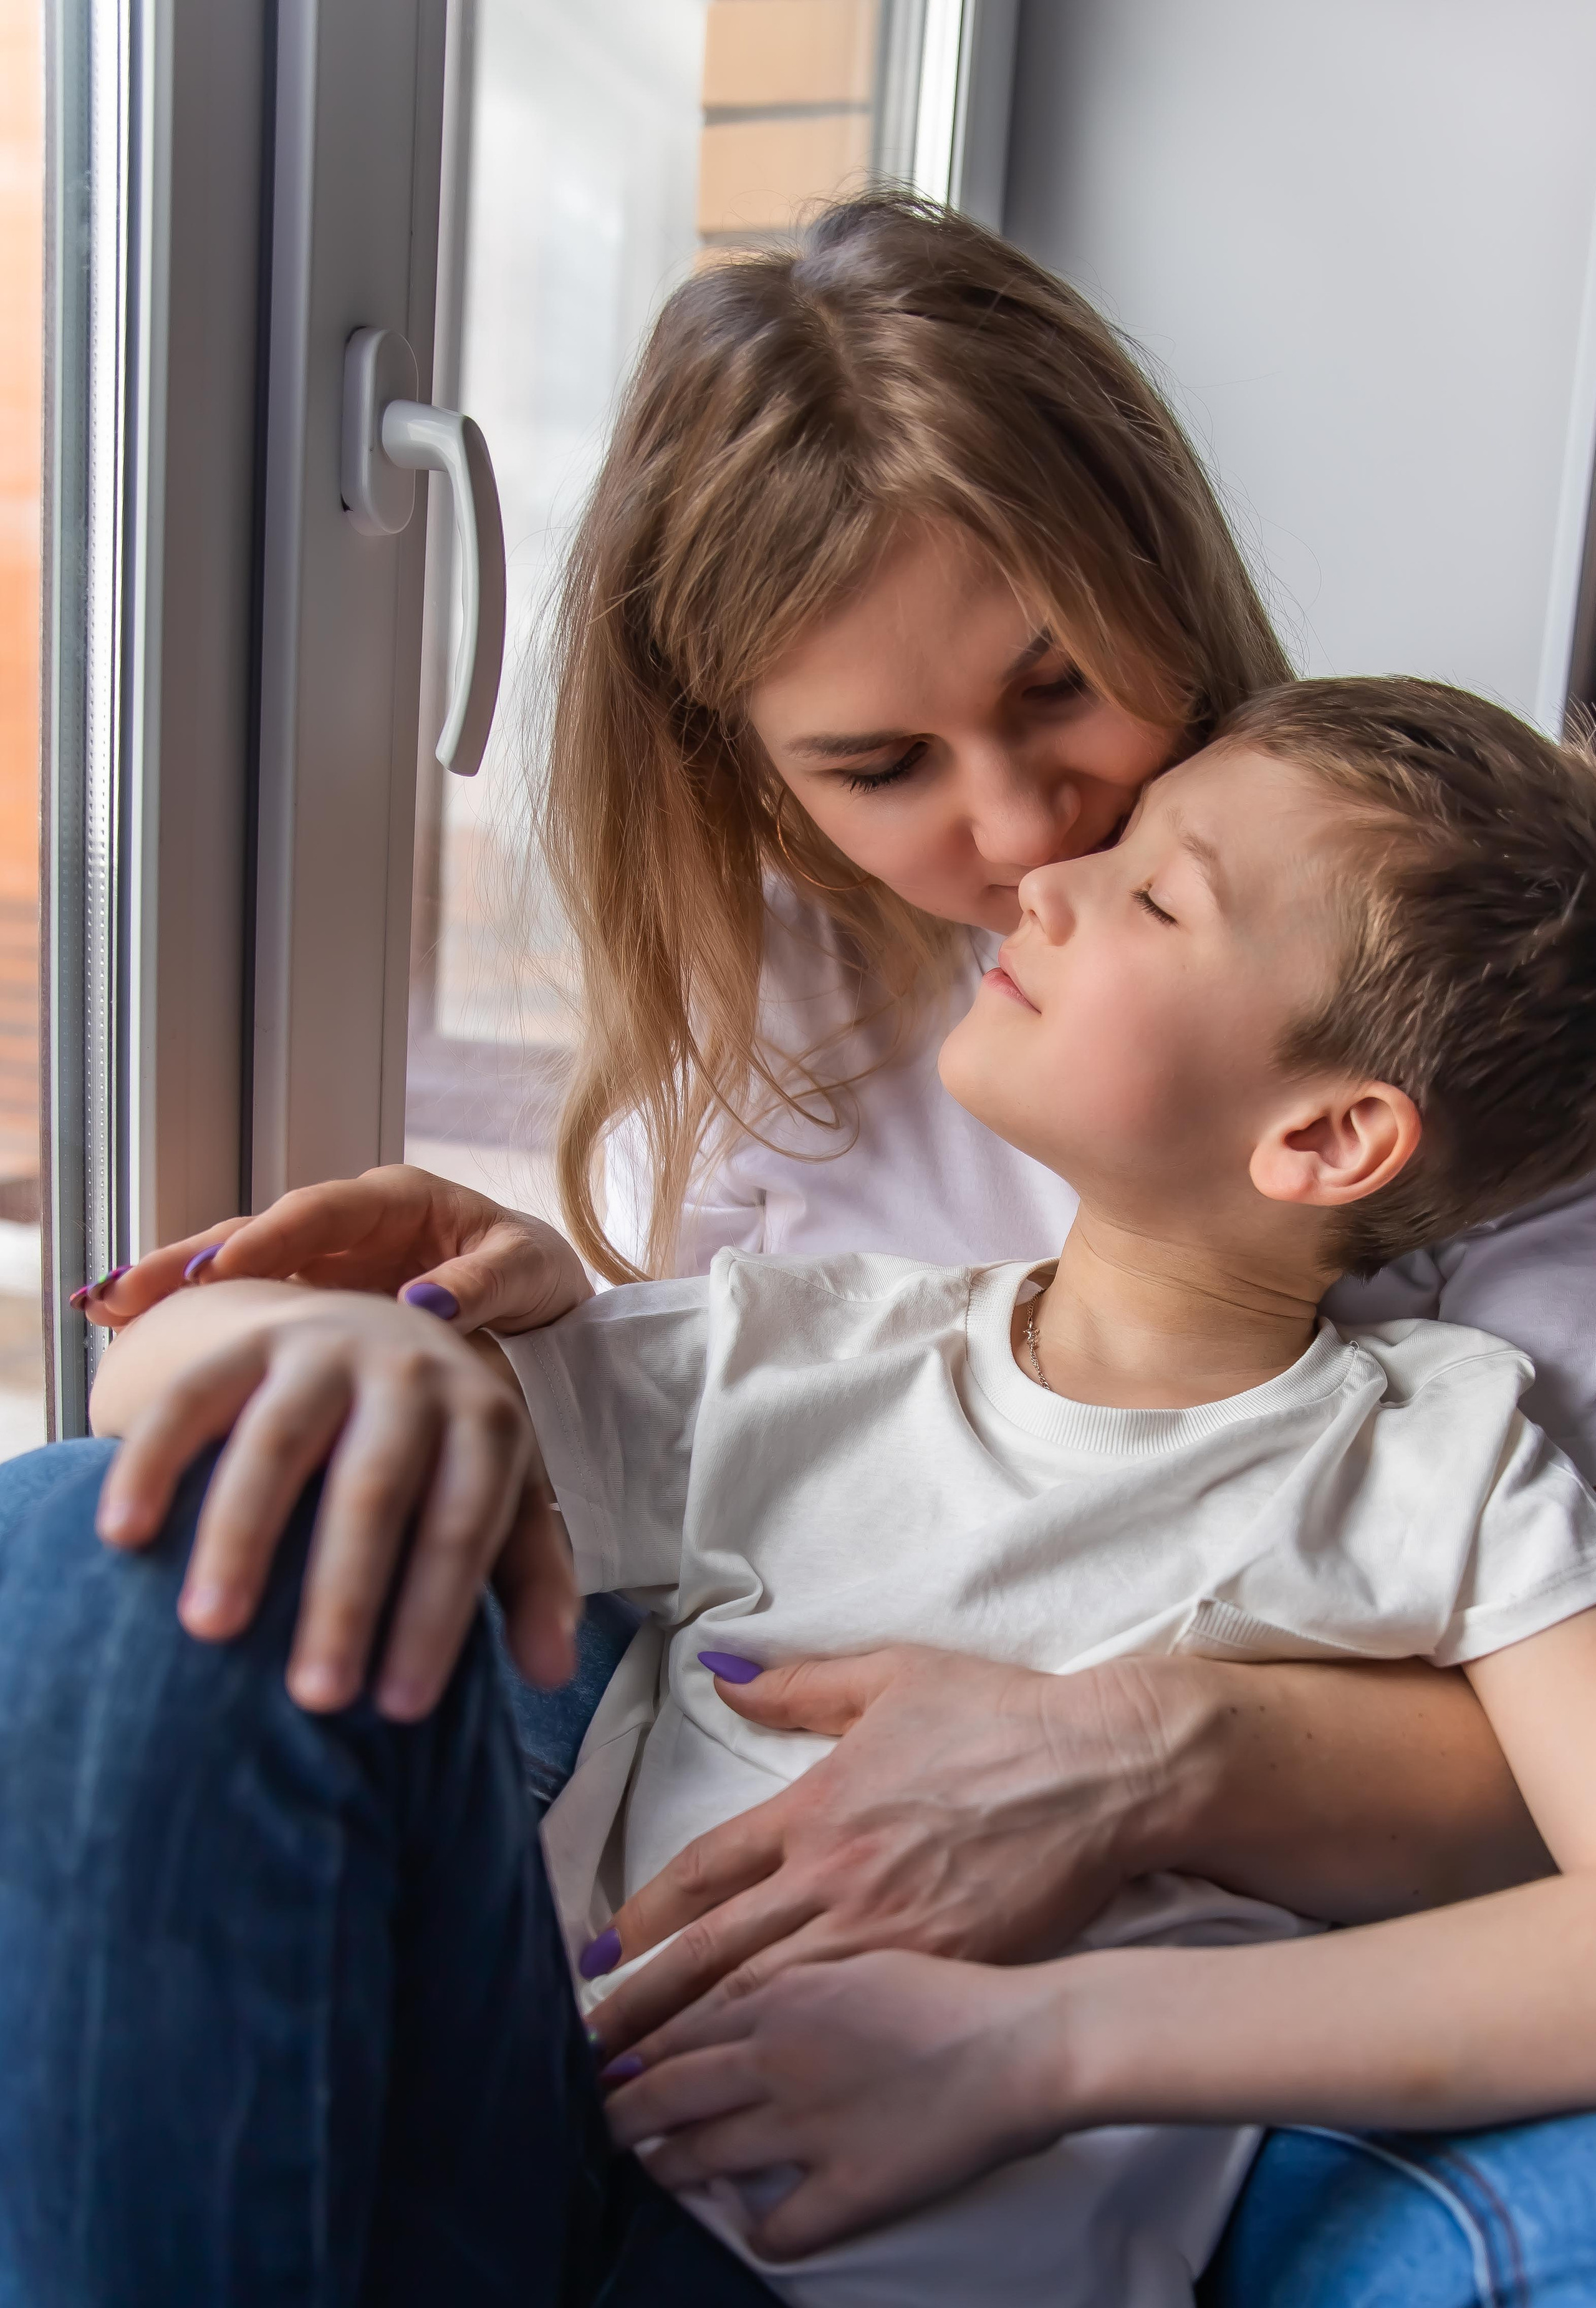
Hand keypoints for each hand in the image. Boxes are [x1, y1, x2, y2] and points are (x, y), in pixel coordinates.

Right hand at [76, 1164, 590, 1335]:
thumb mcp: (527, 1272)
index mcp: (397, 1200)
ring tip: (105, 1310)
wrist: (545, 1306)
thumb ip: (482, 1284)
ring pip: (238, 1270)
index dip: (271, 1238)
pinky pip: (252, 1311)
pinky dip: (201, 1323)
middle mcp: (349, 1227)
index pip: (322, 1212)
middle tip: (123, 1289)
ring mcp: (325, 1267)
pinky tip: (141, 1345)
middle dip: (187, 1257)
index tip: (223, 1267)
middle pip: (256, 1233)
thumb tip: (424, 1302)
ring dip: (173, 1289)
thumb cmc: (539, 1278)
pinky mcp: (316, 1307)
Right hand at [95, 1286, 577, 1714]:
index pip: (462, 1525)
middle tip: (314, 1697)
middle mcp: (407, 1372)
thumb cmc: (440, 1447)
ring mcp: (321, 1349)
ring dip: (241, 1537)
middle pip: (374, 1488)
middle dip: (344, 1595)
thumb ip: (529, 1578)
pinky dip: (153, 1463)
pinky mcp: (243, 1341)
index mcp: (482, 1417)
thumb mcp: (504, 1495)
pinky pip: (191, 1398)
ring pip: (276, 1442)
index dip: (434, 1617)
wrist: (367, 1324)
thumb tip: (551, 1673)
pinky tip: (122, 1537)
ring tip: (210, 1632)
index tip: (400, 1712)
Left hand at [585, 1644, 1179, 2053]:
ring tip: (641, 2087)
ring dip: (698, 2046)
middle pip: (715, 1953)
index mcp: (815, 1806)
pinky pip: (845, 2027)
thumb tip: (720, 1673)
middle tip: (587, 2048)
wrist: (1099, 1770)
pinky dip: (789, 2062)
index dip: (642, 1918)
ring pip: (767, 2001)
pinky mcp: (938, 1972)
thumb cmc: (1000, 1716)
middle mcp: (835, 1875)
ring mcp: (885, 1932)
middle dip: (645, 2006)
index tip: (597, 1953)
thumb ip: (796, 1684)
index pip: (702, 1870)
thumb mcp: (891, 1677)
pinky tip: (754, 2095)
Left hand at [605, 1949, 1080, 2258]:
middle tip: (592, 2131)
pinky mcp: (848, 2188)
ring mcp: (809, 2126)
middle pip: (666, 2092)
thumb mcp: (856, 1959)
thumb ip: (791, 1985)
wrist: (1024, 2038)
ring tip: (653, 2177)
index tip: (601, 2069)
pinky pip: (779, 2229)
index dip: (631, 2052)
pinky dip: (760, 2234)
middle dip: (618, 2116)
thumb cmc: (951, 1988)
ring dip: (668, 2171)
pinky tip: (760, 2231)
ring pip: (701, 2158)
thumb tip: (742, 2009)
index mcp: (782, 1993)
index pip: (677, 2026)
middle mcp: (779, 2056)